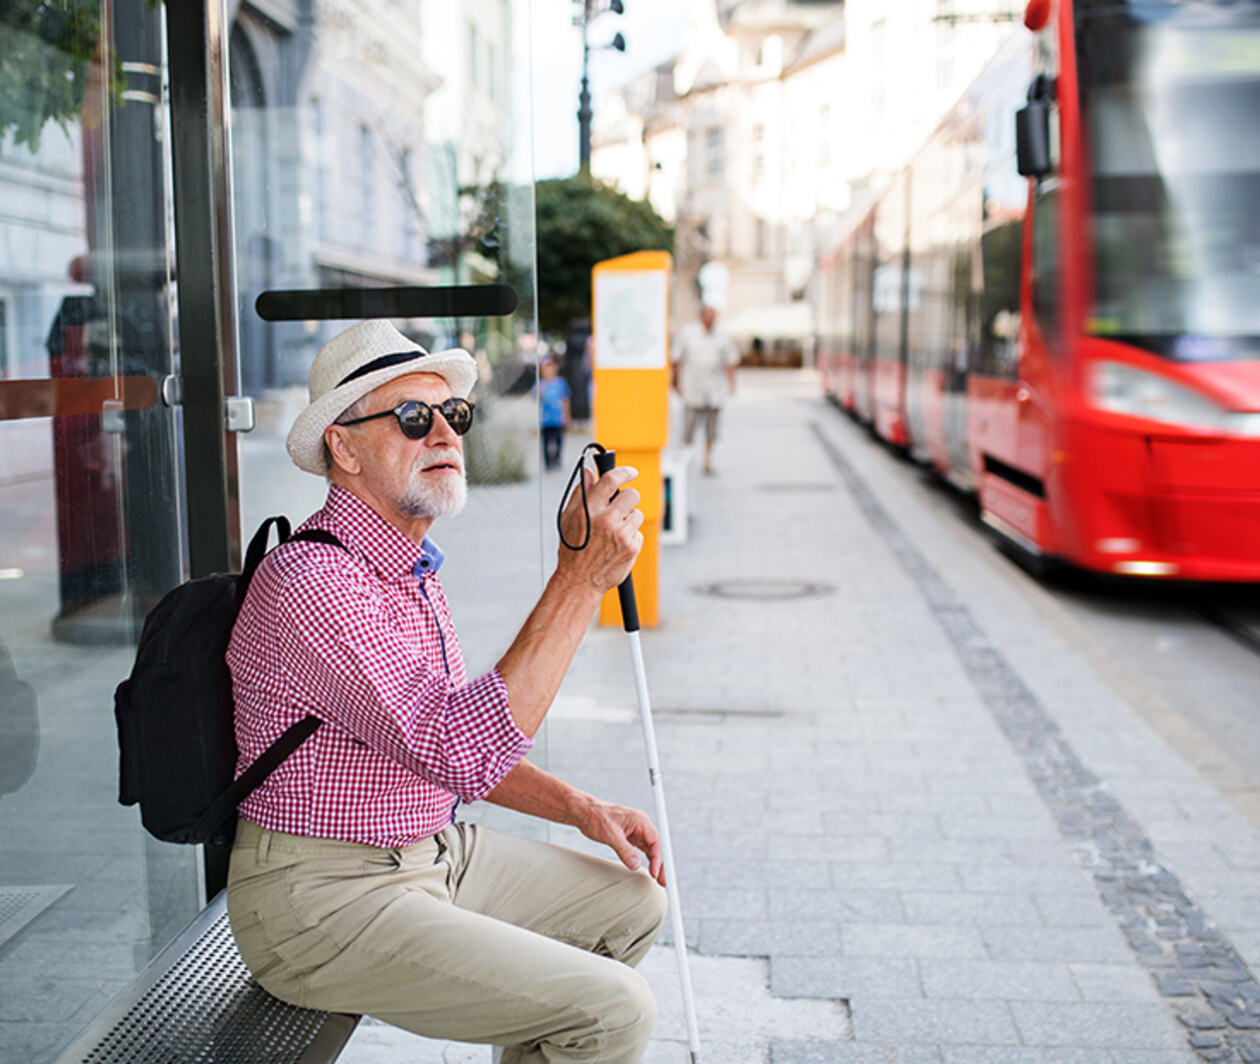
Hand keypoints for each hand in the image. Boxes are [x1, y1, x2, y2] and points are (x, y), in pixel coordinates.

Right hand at [556, 465, 643, 593]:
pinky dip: (630, 537)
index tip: (631, 472)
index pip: (611, 481)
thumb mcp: (567, 518)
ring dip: (628, 520)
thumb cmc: (572, 549)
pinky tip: (616, 546)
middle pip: (631, 495)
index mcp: (588, 510)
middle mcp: (606, 520)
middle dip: (627, 499)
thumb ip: (581, 493)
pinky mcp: (631, 547)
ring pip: (636, 514)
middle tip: (618, 508)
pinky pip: (638, 532)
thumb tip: (589, 471)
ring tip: (612, 533)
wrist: (578, 581)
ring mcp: (620, 534)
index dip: (623, 472)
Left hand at [575, 796, 663, 884]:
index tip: (656, 872)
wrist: (584, 812)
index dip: (658, 857)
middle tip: (663, 881)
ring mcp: (636, 830)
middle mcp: (640, 825)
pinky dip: (647, 859)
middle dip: (661, 863)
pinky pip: (642, 849)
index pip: (654, 841)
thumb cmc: (596, 817)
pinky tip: (650, 869)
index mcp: (639, 820)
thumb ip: (624, 850)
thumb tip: (636, 865)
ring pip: (650, 849)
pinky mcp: (630, 836)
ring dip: (655, 863)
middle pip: (656, 846)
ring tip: (658, 879)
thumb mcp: (610, 834)